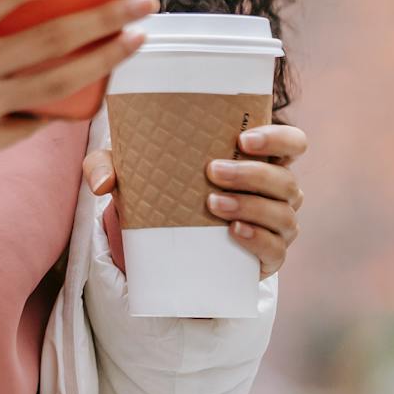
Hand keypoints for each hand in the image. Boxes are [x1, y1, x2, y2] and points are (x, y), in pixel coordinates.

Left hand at [82, 119, 309, 278]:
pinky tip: (234, 231)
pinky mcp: (268, 257)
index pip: (292, 142)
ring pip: (283, 213)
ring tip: (214, 203)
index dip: (278, 137)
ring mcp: (277, 225)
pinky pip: (276, 250)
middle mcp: (277, 191)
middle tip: (213, 171)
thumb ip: (106, 165)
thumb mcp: (131, 173)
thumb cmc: (163, 190)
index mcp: (259, 160)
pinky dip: (258, 239)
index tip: (243, 138)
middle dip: (253, 173)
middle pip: (286, 179)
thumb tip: (102, 183)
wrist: (169, 243)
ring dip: (251, 205)